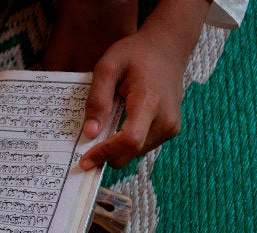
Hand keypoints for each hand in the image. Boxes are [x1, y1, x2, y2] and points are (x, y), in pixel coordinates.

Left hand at [79, 31, 183, 169]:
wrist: (166, 49)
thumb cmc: (136, 54)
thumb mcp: (108, 67)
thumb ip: (98, 99)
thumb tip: (90, 132)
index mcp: (150, 102)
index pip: (129, 139)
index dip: (106, 153)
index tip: (85, 160)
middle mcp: (166, 120)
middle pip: (131, 151)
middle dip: (107, 154)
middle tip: (84, 148)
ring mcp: (171, 127)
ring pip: (136, 153)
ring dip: (116, 148)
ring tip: (104, 127)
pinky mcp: (170, 130)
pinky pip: (143, 146)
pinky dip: (126, 143)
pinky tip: (117, 125)